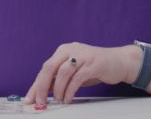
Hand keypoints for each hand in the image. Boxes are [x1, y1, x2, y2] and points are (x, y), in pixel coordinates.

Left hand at [24, 42, 139, 104]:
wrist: (119, 61)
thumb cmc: (94, 68)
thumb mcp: (74, 72)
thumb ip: (59, 79)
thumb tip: (42, 93)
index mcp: (63, 50)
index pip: (45, 68)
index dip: (36, 85)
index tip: (30, 99)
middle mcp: (71, 49)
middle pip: (50, 67)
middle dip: (42, 87)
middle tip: (41, 102)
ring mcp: (82, 55)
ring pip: (63, 72)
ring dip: (58, 89)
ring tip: (59, 100)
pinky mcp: (93, 63)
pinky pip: (77, 78)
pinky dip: (70, 90)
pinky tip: (68, 98)